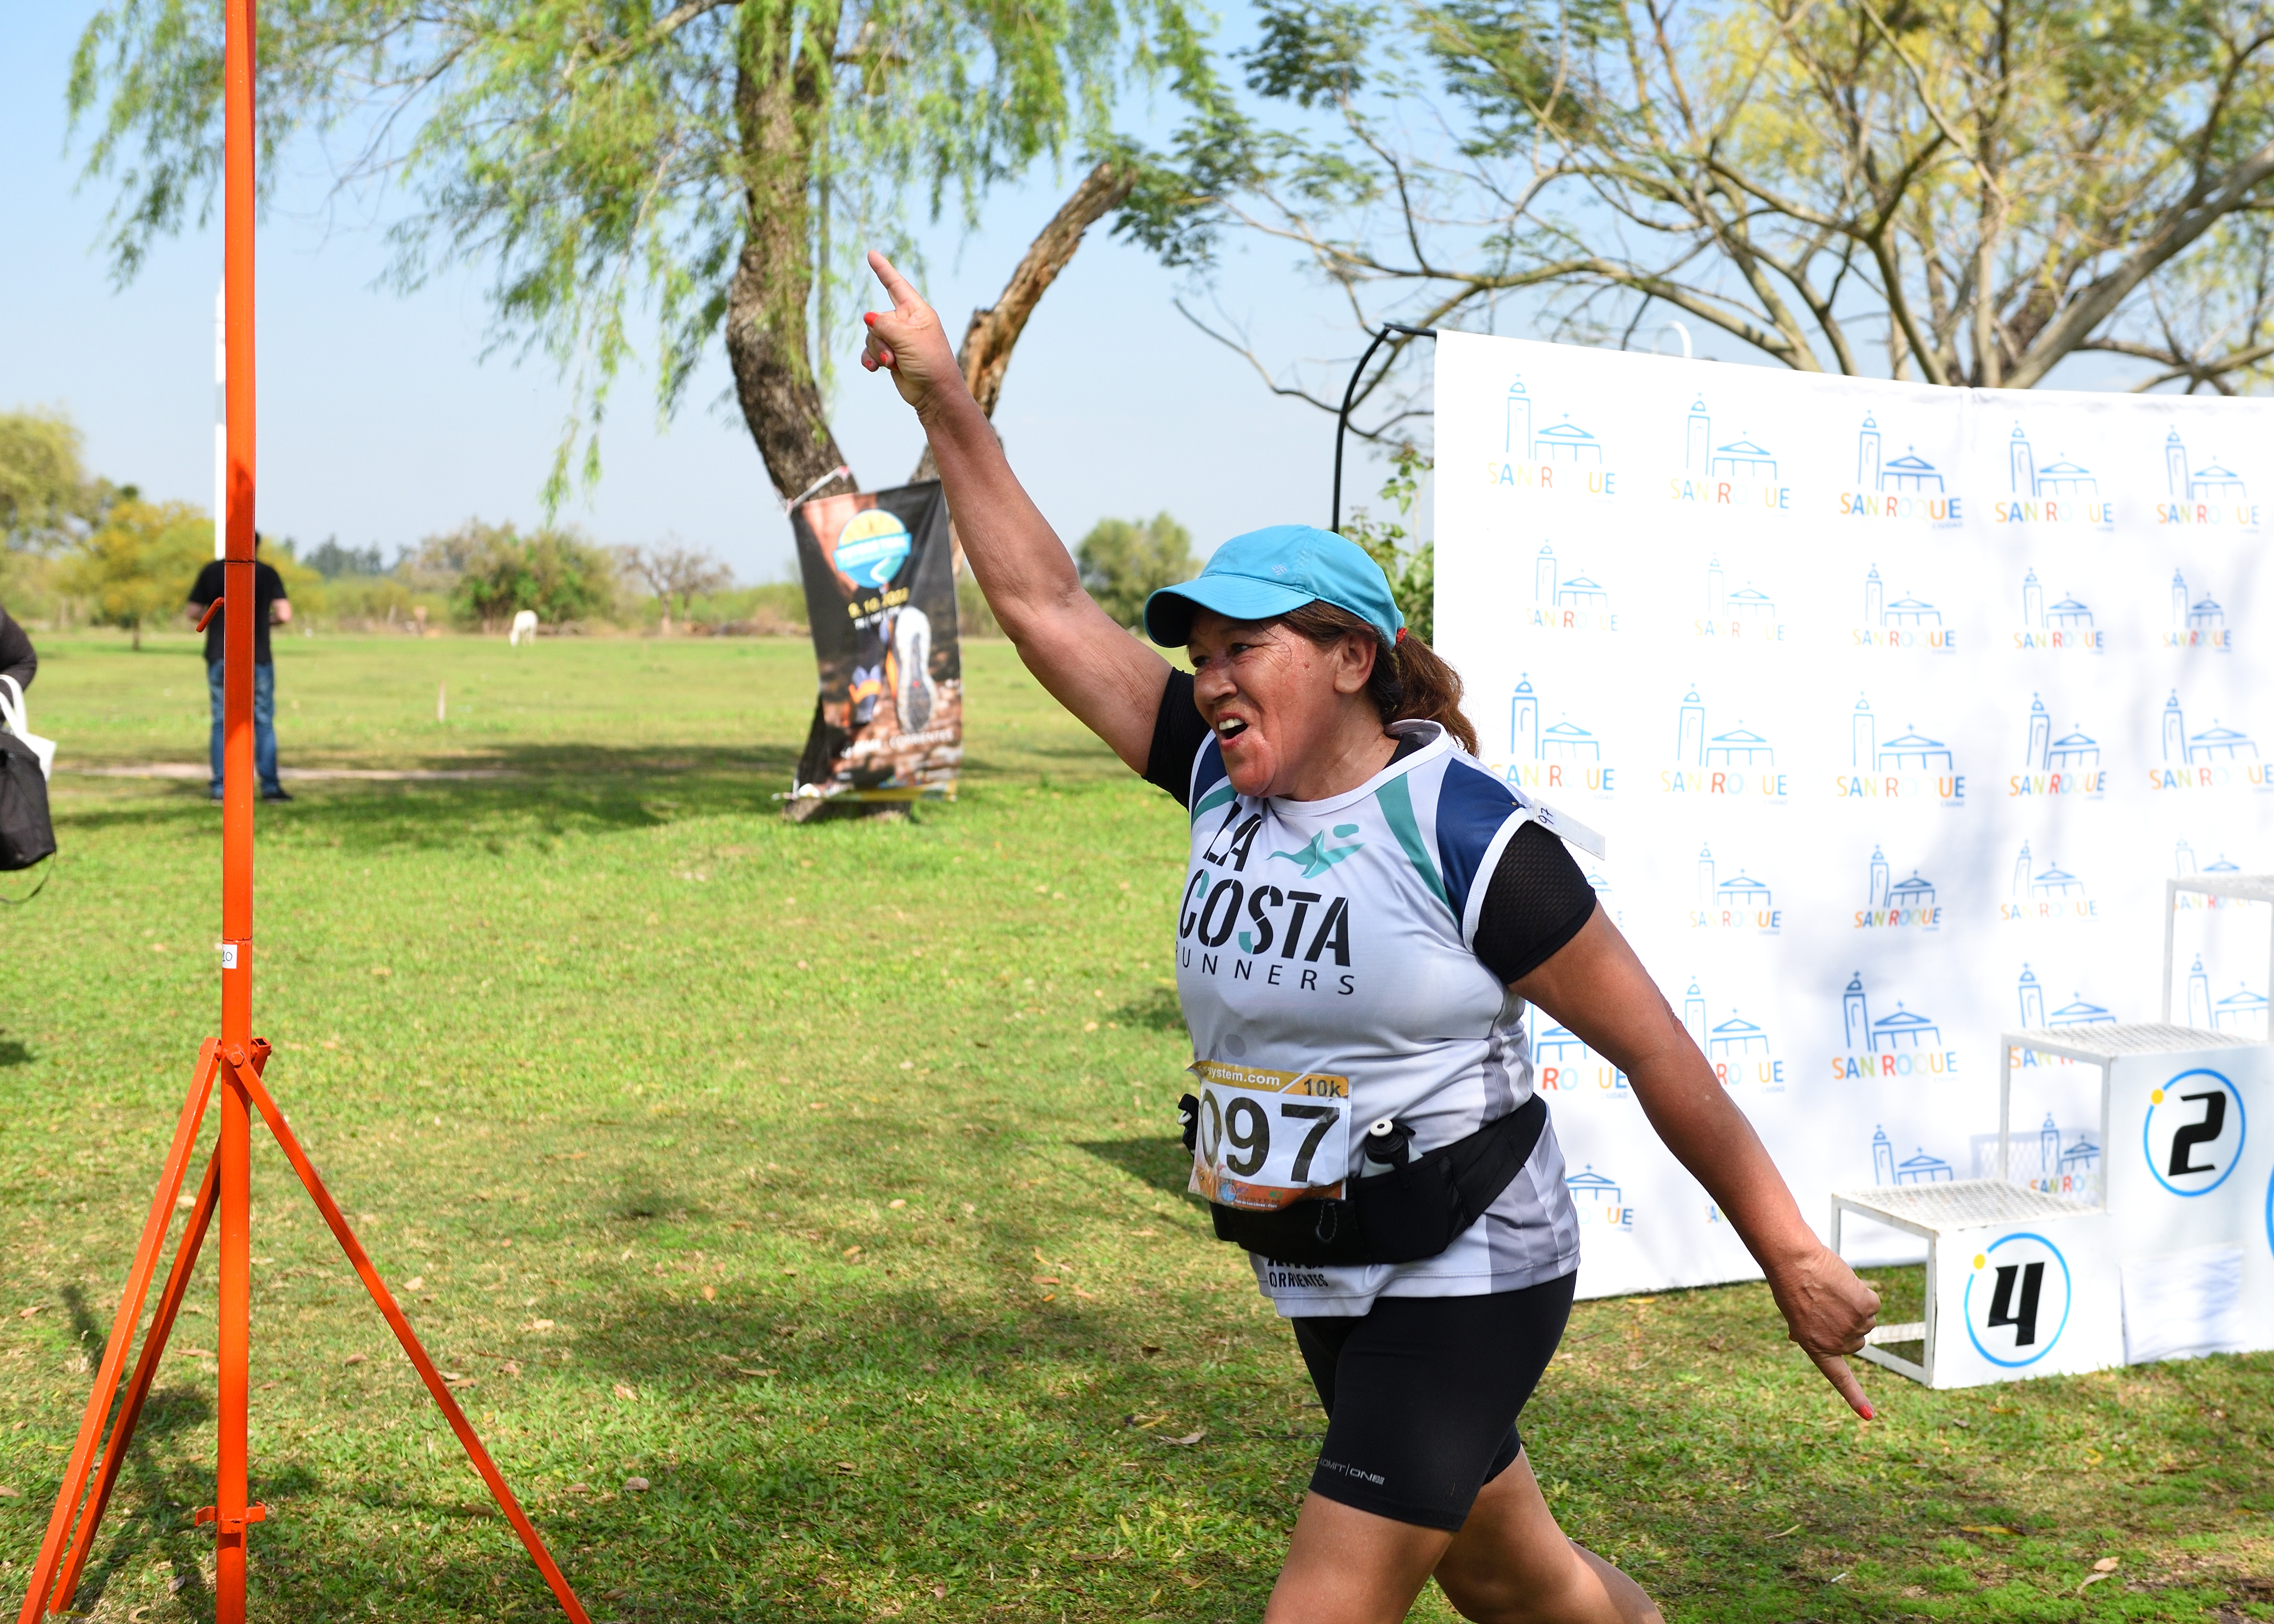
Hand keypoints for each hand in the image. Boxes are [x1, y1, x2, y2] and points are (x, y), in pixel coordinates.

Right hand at [860, 251, 965, 419]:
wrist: (934, 394)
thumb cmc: (930, 363)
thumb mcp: (908, 339)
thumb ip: (884, 325)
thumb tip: (867, 317)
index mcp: (917, 312)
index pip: (896, 285)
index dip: (883, 270)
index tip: (871, 254)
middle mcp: (906, 323)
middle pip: (877, 318)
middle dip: (880, 337)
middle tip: (894, 354)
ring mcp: (897, 340)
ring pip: (871, 336)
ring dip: (877, 351)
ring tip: (892, 363)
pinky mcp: (890, 356)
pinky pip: (869, 350)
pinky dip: (870, 359)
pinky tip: (874, 369)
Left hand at [1765, 1244, 1880, 1418]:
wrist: (1795, 1262)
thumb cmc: (1790, 1285)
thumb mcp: (1793, 1316)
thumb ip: (1803, 1331)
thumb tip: (1794, 1339)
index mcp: (1816, 1347)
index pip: (1839, 1378)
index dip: (1854, 1397)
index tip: (1868, 1416)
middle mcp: (1837, 1343)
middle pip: (1858, 1339)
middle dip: (1848, 1324)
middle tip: (1827, 1303)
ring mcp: (1854, 1327)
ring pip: (1867, 1319)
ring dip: (1855, 1306)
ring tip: (1832, 1291)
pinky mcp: (1866, 1307)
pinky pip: (1873, 1302)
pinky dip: (1863, 1292)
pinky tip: (1844, 1284)